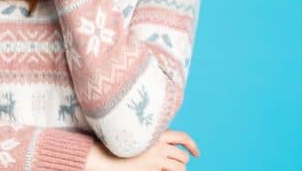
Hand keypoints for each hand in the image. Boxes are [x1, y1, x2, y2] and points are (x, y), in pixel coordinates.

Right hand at [84, 131, 200, 170]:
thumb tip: (166, 147)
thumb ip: (152, 140)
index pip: (182, 137)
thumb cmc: (117, 149)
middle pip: (183, 155)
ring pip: (180, 166)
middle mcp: (159, 143)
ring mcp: (157, 156)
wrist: (104, 157)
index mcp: (156, 134)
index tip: (196, 154)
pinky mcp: (153, 166)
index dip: (192, 146)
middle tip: (176, 168)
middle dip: (181, 163)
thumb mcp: (138, 140)